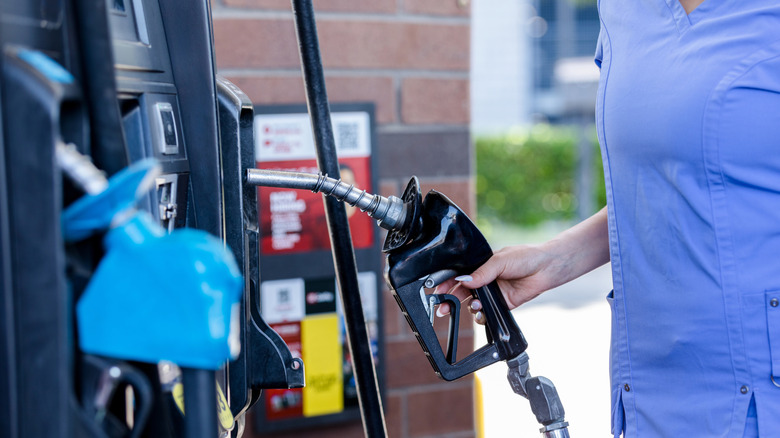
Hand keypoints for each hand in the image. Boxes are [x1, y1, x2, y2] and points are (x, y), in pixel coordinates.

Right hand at [434, 244, 559, 322]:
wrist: (546, 269)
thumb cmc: (525, 257)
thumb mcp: (500, 260)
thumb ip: (482, 272)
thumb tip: (464, 281)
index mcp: (480, 265)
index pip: (458, 274)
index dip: (447, 283)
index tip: (438, 291)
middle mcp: (484, 280)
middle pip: (461, 291)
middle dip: (450, 300)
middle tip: (443, 308)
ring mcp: (492, 293)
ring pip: (472, 303)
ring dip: (469, 307)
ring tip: (474, 306)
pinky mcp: (501, 304)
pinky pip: (486, 313)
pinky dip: (481, 316)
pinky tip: (482, 314)